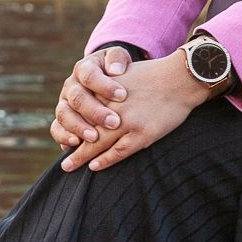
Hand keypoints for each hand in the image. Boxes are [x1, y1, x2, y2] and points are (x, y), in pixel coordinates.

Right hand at [50, 46, 132, 148]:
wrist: (105, 79)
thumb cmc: (115, 70)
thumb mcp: (117, 58)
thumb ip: (117, 58)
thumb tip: (115, 70)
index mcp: (83, 68)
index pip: (89, 75)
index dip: (104, 86)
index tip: (123, 95)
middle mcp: (70, 86)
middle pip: (77, 98)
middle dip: (95, 112)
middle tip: (114, 122)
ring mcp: (63, 103)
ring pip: (64, 114)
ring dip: (79, 127)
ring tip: (95, 137)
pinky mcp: (61, 119)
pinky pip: (56, 128)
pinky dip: (63, 137)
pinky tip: (76, 144)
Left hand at [59, 51, 211, 173]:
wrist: (180, 79)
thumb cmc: (153, 76)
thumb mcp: (123, 75)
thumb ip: (106, 89)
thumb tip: (92, 103)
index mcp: (106, 89)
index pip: (80, 109)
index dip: (71, 124)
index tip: (65, 135)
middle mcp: (113, 105)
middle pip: (85, 127)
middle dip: (72, 143)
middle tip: (61, 158)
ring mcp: (127, 120)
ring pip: (98, 142)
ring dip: (82, 156)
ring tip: (69, 166)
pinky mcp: (142, 133)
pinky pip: (118, 151)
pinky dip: (105, 160)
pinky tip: (94, 166)